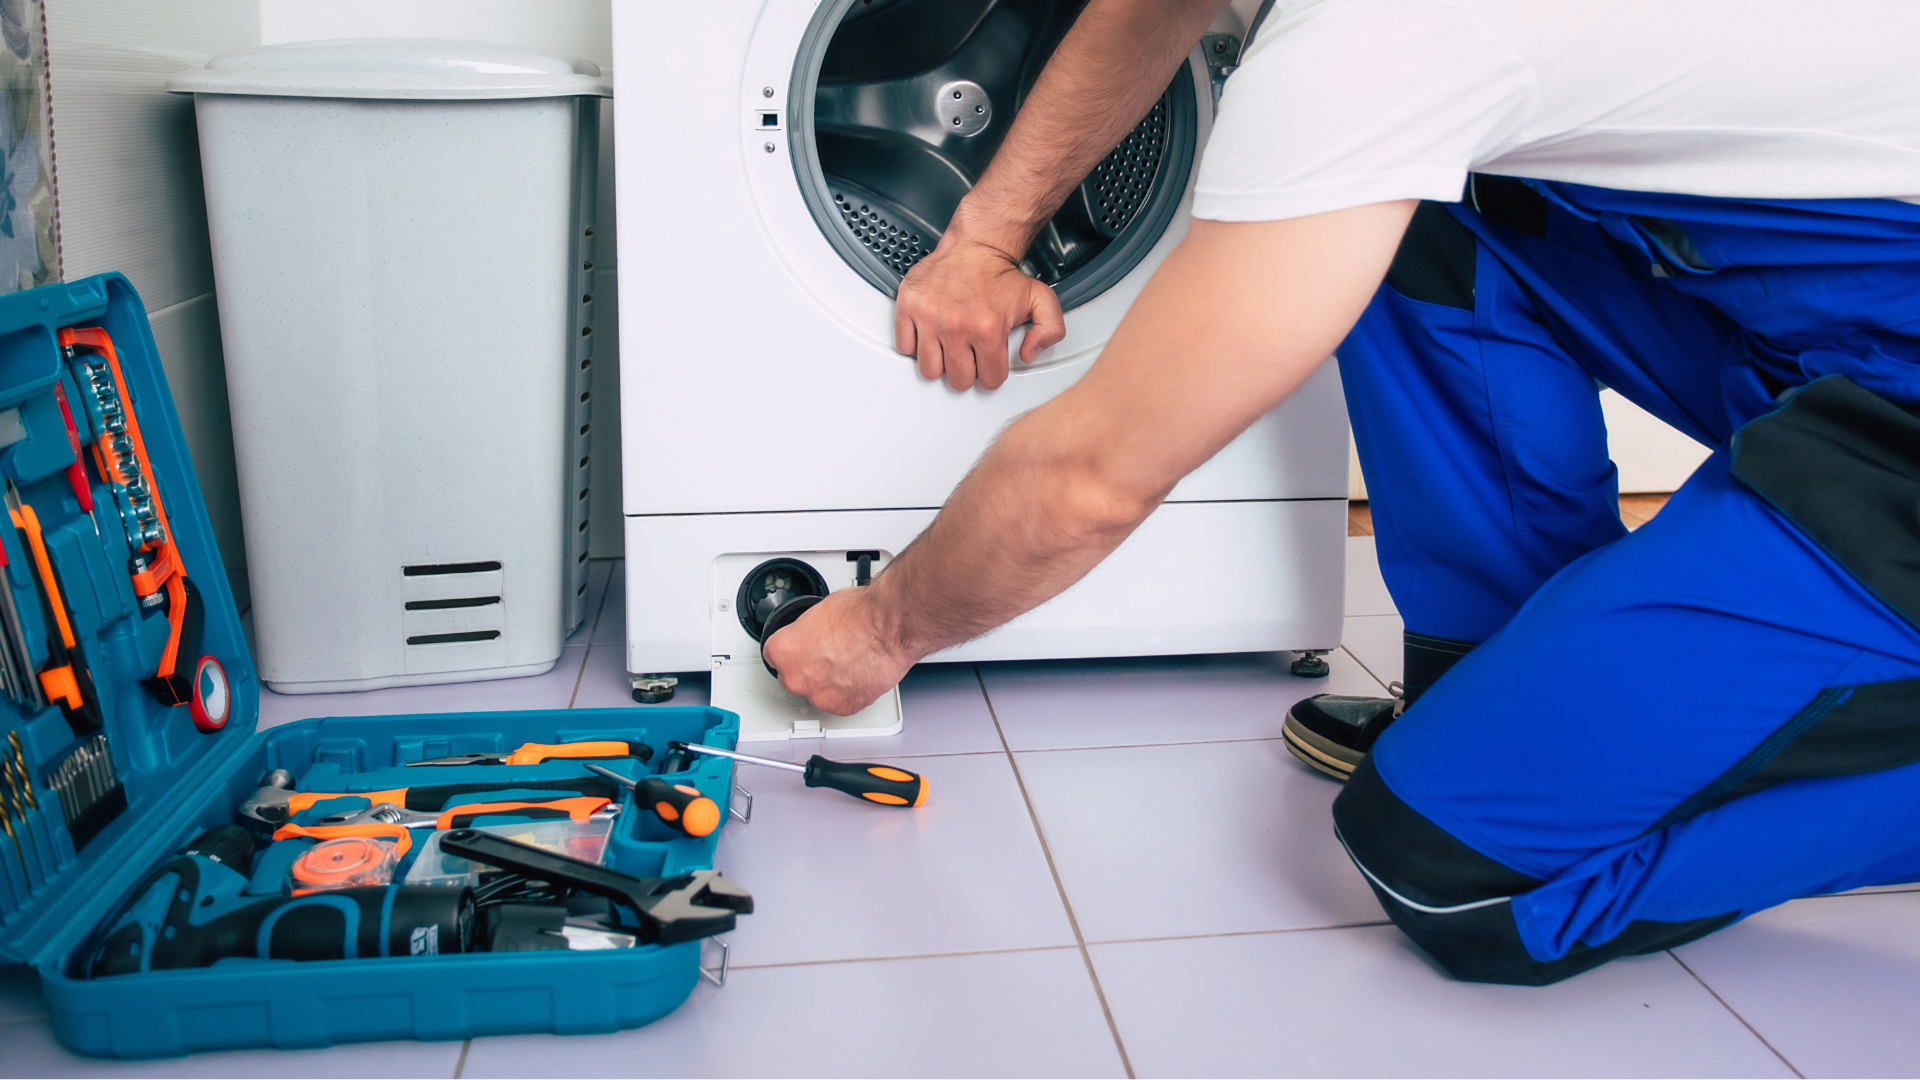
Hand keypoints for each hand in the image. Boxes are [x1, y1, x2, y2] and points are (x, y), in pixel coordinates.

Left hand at [761, 587, 916, 716]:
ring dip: (828, 683)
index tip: (804, 650)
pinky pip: (840, 703)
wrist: (890, 627)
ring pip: (817, 693)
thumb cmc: (860, 614)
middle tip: (830, 655)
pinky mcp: (842, 708)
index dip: (794, 651)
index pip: (775, 656)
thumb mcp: (819, 611)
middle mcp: (795, 677)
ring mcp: (818, 696)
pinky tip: (859, 674)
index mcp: (782, 651)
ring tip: (849, 663)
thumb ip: (807, 631)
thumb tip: (812, 635)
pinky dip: (849, 693)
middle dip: (809, 669)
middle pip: (794, 678)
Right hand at [894, 236, 1066, 391]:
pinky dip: (915, 346)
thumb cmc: (1000, 273)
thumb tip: (1028, 355)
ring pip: (929, 370)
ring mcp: (929, 317)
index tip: (990, 363)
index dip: (992, 374)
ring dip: (941, 364)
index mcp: (987, 328)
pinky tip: (929, 338)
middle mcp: (956, 326)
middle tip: (969, 356)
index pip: (989, 379)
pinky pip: (905, 347)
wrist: (976, 244)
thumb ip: (1050, 330)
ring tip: (949, 350)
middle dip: (967, 372)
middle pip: (958, 381)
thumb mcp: (1040, 299)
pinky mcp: (908, 307)